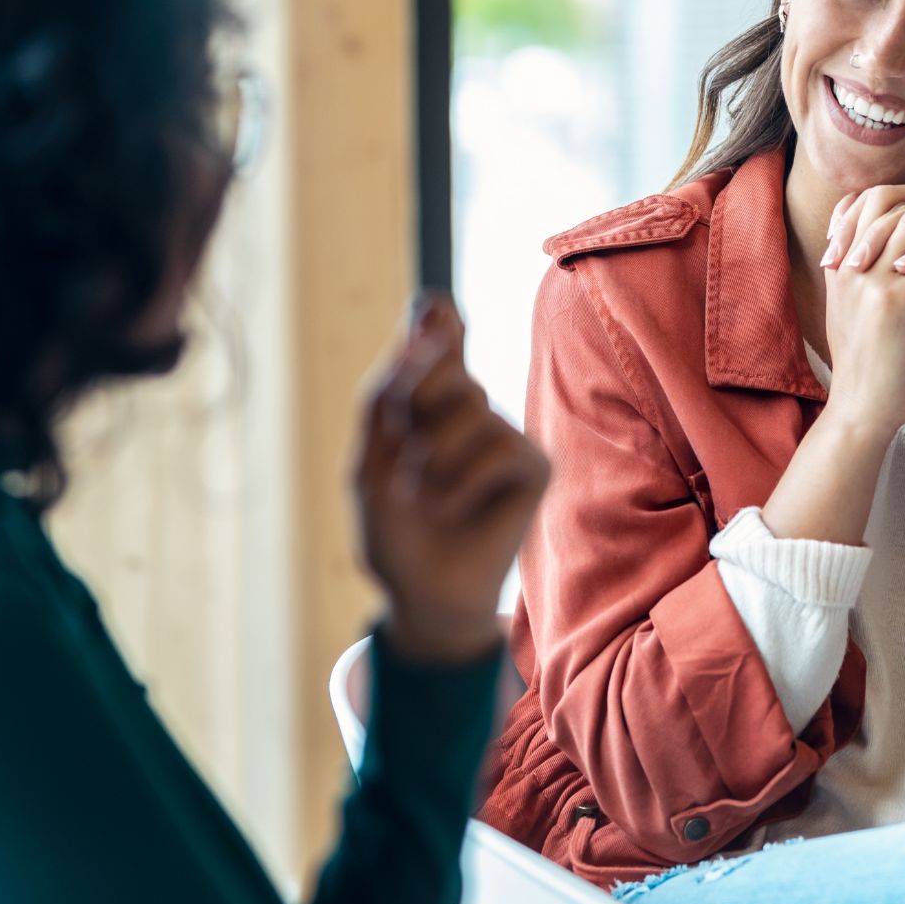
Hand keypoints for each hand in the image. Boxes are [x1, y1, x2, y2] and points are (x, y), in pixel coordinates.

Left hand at [353, 295, 549, 663]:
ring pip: (471, 405)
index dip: (435, 319)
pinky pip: (500, 446)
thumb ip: (387, 389)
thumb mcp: (369, 457)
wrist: (421, 594)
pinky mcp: (535, 465)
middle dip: (412, 403)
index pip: (436, 333)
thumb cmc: (394, 530)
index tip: (431, 309)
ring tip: (423, 497)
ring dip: (431, 457)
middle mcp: (471, 409)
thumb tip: (425, 314)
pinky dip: (463, 481)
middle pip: (443, 362)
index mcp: (427, 401)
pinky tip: (452, 508)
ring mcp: (505, 434)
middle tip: (404, 452)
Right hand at [816, 186, 904, 436]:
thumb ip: (863, 280)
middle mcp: (845, 267)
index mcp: (837, 267)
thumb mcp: (855, 314)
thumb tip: (891, 256)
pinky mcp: (889, 302)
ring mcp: (864, 281)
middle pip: (885, 203)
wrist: (860, 408)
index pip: (859, 204)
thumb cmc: (867, 365)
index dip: (899, 194)